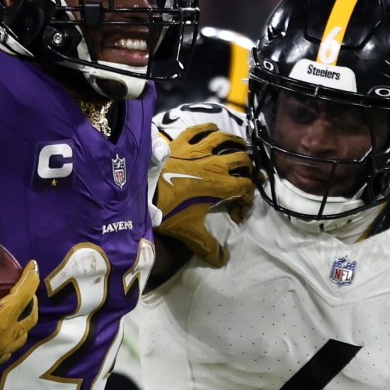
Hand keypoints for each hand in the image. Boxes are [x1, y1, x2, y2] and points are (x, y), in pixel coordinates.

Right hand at [0, 241, 39, 379]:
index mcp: (3, 319)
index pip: (25, 294)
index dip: (30, 277)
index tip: (32, 265)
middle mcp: (6, 338)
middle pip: (30, 317)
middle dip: (31, 300)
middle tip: (25, 288)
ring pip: (20, 336)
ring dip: (22, 320)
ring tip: (16, 309)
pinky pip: (6, 349)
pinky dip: (9, 336)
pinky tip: (0, 331)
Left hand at [153, 119, 252, 267]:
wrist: (141, 191)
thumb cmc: (169, 211)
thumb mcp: (191, 234)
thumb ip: (209, 248)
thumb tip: (224, 260)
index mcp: (221, 186)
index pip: (247, 188)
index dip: (247, 202)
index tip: (236, 215)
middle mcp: (215, 164)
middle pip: (242, 160)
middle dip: (248, 171)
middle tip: (242, 181)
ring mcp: (199, 150)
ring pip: (226, 139)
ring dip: (235, 143)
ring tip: (238, 149)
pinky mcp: (183, 142)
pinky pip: (201, 129)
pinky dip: (210, 128)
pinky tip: (213, 131)